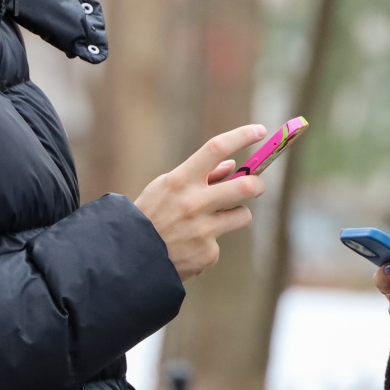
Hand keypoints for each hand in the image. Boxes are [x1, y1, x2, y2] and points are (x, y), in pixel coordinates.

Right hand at [135, 125, 268, 280]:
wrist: (129, 258)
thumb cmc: (149, 216)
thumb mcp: (165, 188)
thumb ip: (199, 176)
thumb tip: (233, 166)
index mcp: (179, 181)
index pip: (216, 148)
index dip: (241, 136)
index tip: (259, 130)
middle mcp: (193, 204)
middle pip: (245, 186)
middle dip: (258, 184)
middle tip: (257, 184)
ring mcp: (202, 230)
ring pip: (243, 215)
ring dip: (235, 215)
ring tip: (211, 221)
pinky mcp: (207, 254)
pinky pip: (221, 241)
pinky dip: (209, 242)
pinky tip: (189, 246)